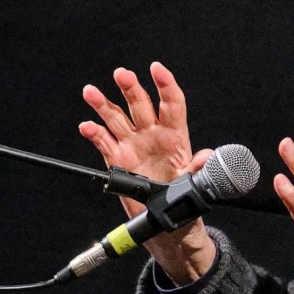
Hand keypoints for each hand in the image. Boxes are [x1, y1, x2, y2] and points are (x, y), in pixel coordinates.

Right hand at [79, 62, 215, 283]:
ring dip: (103, 104)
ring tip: (91, 92)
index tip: (157, 69)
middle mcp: (152, 135)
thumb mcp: (195, 184)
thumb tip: (207, 156)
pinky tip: (86, 126)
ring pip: (117, 118)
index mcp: (175, 136)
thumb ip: (198, 168)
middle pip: (140, 104)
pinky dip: (94, 133)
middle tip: (122, 75)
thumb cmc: (185, 199)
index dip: (165, 85)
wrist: (168, 224)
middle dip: (131, 88)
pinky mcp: (118, 160)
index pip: (171, 104)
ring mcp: (134, 145)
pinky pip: (104, 142)